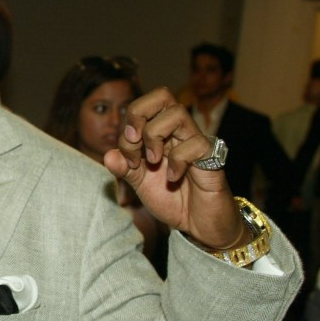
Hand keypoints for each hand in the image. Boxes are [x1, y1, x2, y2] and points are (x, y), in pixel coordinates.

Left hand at [103, 87, 245, 249]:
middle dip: (139, 115)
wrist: (199, 225)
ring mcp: (196, 143)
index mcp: (160, 134)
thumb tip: (108, 155)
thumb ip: (124, 168)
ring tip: (153, 162)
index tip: (128, 157)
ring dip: (155, 136)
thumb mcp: (140, 184)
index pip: (142, 105)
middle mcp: (178, 132)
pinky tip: (172, 178)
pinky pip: (197, 143)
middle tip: (135, 143)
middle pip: (162, 95)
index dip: (128, 125)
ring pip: (177, 113)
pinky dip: (177, 161)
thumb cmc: (172, 199)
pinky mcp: (212, 159)